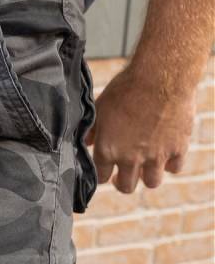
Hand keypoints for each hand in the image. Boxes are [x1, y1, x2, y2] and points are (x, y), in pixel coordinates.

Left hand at [86, 66, 195, 192]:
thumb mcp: (100, 107)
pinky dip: (170, 164)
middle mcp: (130, 158)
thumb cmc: (126, 88)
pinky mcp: (177, 149)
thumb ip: (92, 130)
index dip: (102, 175)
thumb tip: (87, 142)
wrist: (159, 77)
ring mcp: (155, 156)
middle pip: (126, 186)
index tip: (105, 171)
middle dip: (122, 182)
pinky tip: (165, 155)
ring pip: (152, 182)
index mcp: (108, 149)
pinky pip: (174, 168)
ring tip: (145, 167)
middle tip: (123, 174)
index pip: (101, 177)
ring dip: (147, 176)